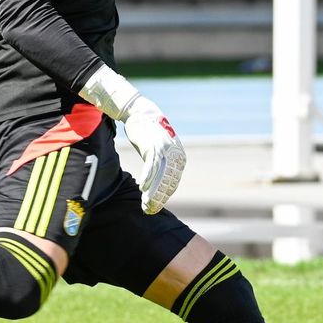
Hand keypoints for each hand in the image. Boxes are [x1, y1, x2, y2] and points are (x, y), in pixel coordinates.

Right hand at [121, 96, 185, 214]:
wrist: (142, 113)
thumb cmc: (150, 134)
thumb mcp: (160, 150)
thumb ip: (162, 164)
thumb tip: (157, 180)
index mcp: (179, 158)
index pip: (173, 182)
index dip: (164, 196)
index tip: (155, 206)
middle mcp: (175, 155)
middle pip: (167, 182)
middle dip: (159, 198)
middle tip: (151, 209)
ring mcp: (164, 151)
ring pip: (159, 176)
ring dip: (152, 192)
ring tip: (146, 204)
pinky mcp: (153, 146)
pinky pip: (151, 166)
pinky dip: (148, 177)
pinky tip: (143, 188)